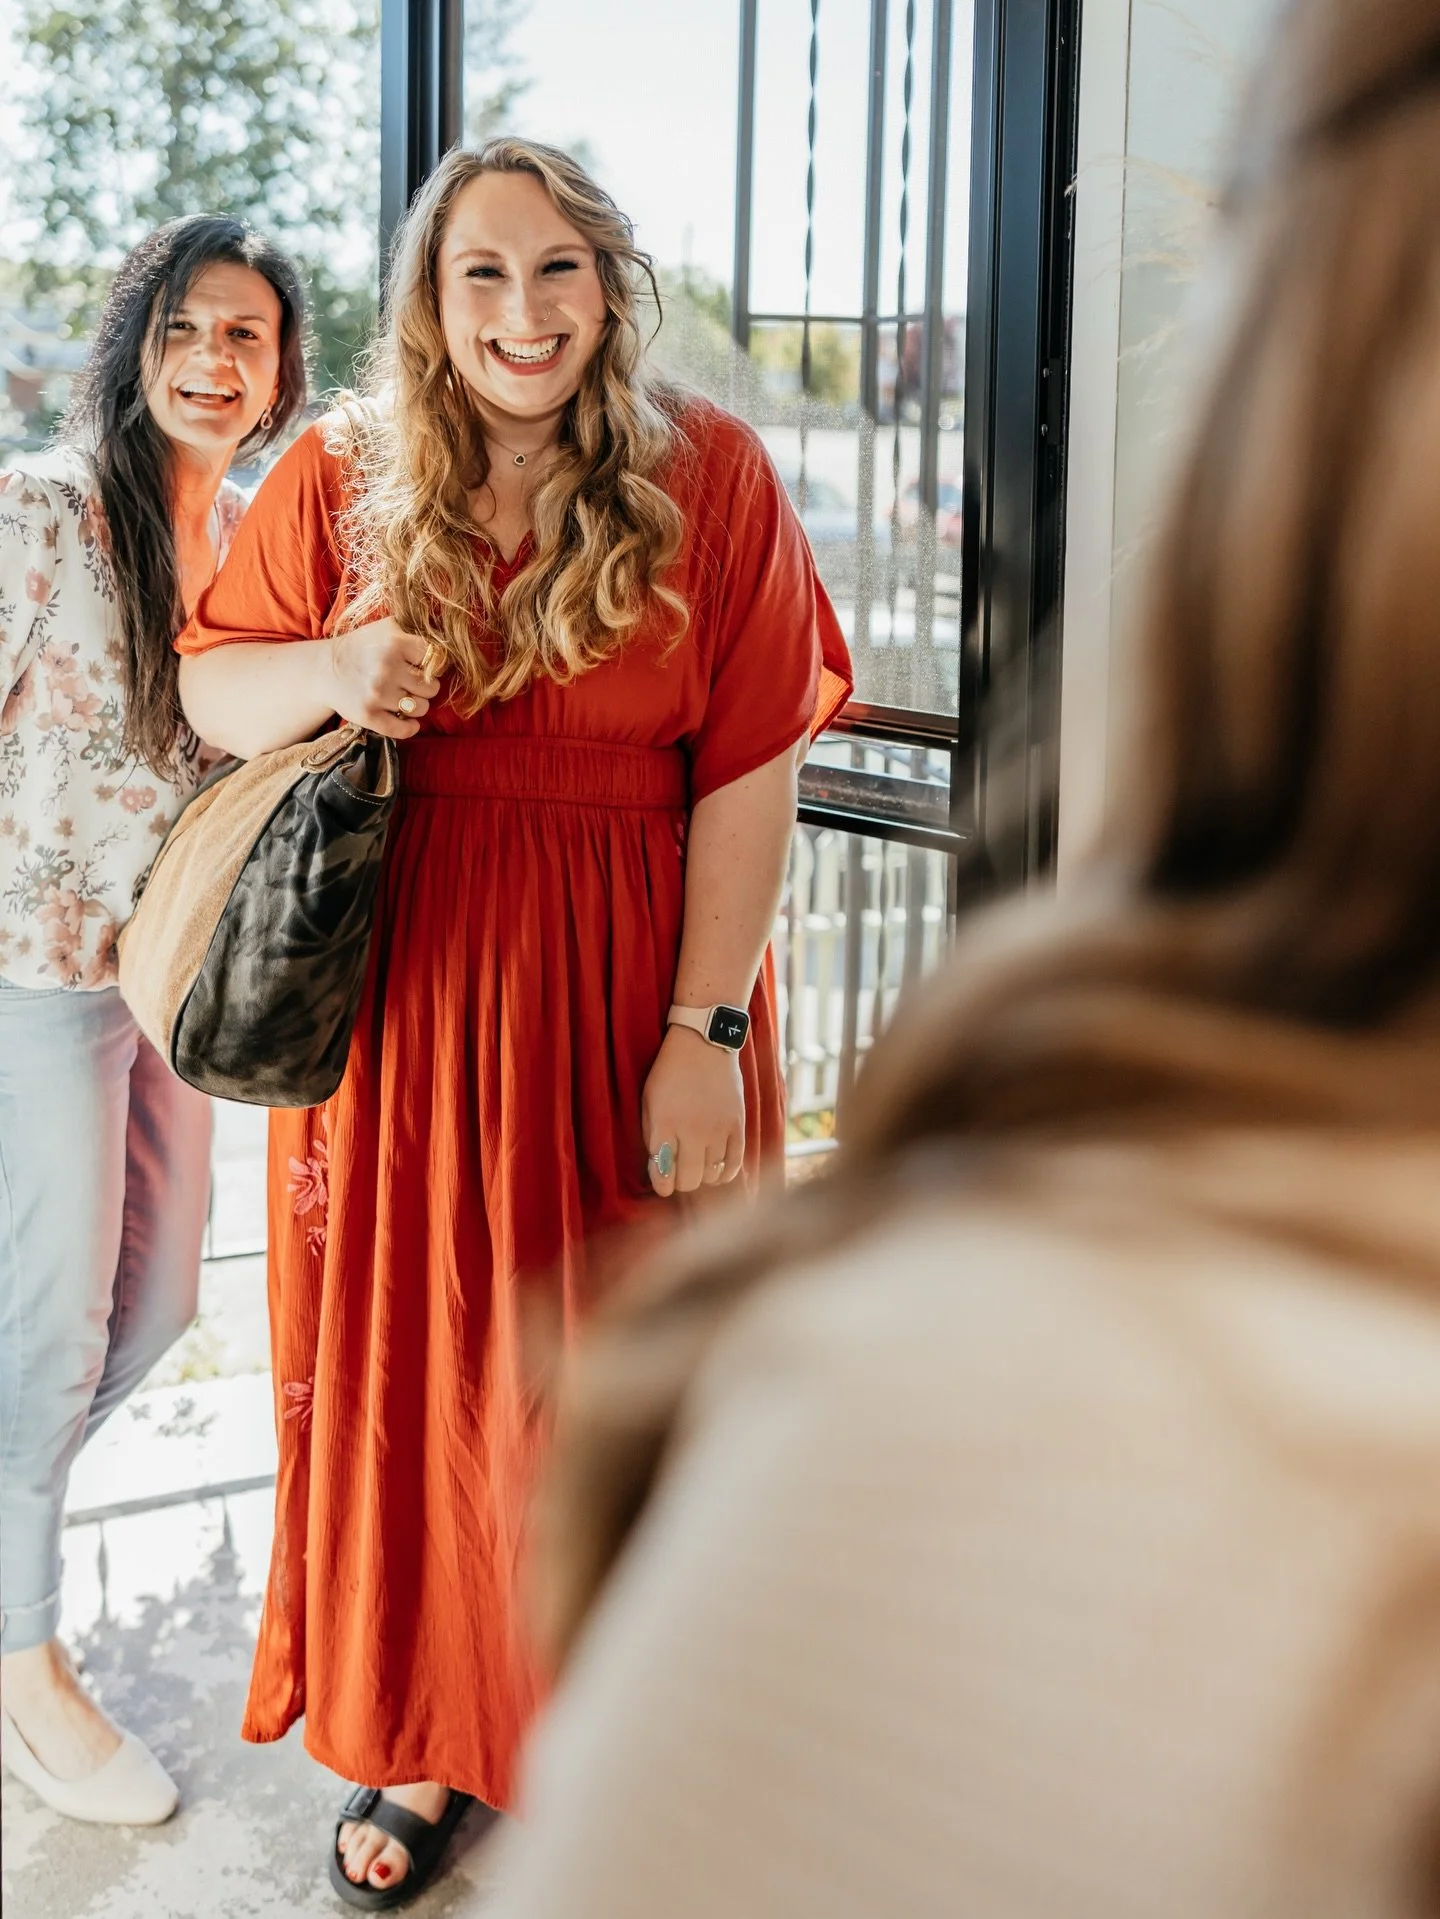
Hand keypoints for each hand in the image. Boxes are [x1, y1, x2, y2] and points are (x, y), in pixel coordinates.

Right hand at [320, 617, 441, 739]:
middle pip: (432, 687)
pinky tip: (409, 721)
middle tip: (413, 684)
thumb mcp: (387, 627)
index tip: (423, 667)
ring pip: (421, 708)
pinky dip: (410, 728)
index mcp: (394, 642)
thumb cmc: (363, 647)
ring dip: (418, 706)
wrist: (325, 669)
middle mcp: (386, 668)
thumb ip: (415, 630)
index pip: (436, 659)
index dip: (434, 664)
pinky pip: (403, 730)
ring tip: (406, 698)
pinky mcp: (368, 715)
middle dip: (426, 686)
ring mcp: (377, 693)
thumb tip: (448, 639)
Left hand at [642, 1025, 744, 1197]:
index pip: (663, 1174)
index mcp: (665, 1124)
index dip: (662, 1185)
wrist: (704, 1044)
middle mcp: (692, 1131)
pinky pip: (734, 1164)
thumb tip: (659, 1168)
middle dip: (680, 1182)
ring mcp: (717, 1129)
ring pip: (711, 1175)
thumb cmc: (670, 1072)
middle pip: (689, 1180)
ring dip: (701, 1176)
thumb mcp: (649, 1101)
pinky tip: (716, 1171)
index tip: (662, 1181)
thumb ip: (652, 1135)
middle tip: (678, 1172)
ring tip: (696, 1165)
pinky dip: (724, 1174)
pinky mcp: (737, 1125)